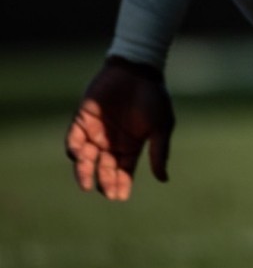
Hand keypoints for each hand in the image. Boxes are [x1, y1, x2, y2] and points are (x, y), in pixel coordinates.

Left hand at [66, 59, 173, 200]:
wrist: (136, 71)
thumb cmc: (153, 97)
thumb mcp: (161, 126)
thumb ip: (159, 152)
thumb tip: (163, 179)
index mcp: (131, 146)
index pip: (123, 172)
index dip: (121, 185)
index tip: (119, 197)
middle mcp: (111, 143)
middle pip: (104, 168)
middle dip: (105, 180)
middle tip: (106, 189)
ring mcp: (95, 133)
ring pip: (86, 159)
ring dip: (86, 170)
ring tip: (87, 181)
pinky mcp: (81, 121)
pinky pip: (73, 140)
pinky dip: (74, 149)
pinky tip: (79, 156)